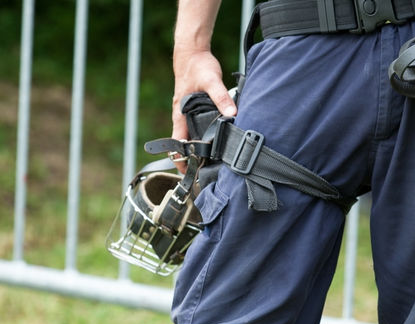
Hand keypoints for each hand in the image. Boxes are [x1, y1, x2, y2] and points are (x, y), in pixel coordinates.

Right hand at [170, 48, 236, 171]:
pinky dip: (204, 138)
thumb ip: (222, 97)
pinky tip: (217, 144)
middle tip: (204, 175)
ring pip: (191, 137)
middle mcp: (182, 116)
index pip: (177, 143)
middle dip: (191, 160)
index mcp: (180, 114)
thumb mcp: (212, 81)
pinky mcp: (195, 109)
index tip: (189, 173)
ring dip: (198, 150)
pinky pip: (197, 128)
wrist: (193, 52)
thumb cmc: (198, 66)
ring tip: (212, 165)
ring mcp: (187, 113)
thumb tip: (232, 115)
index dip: (181, 159)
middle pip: (183, 144)